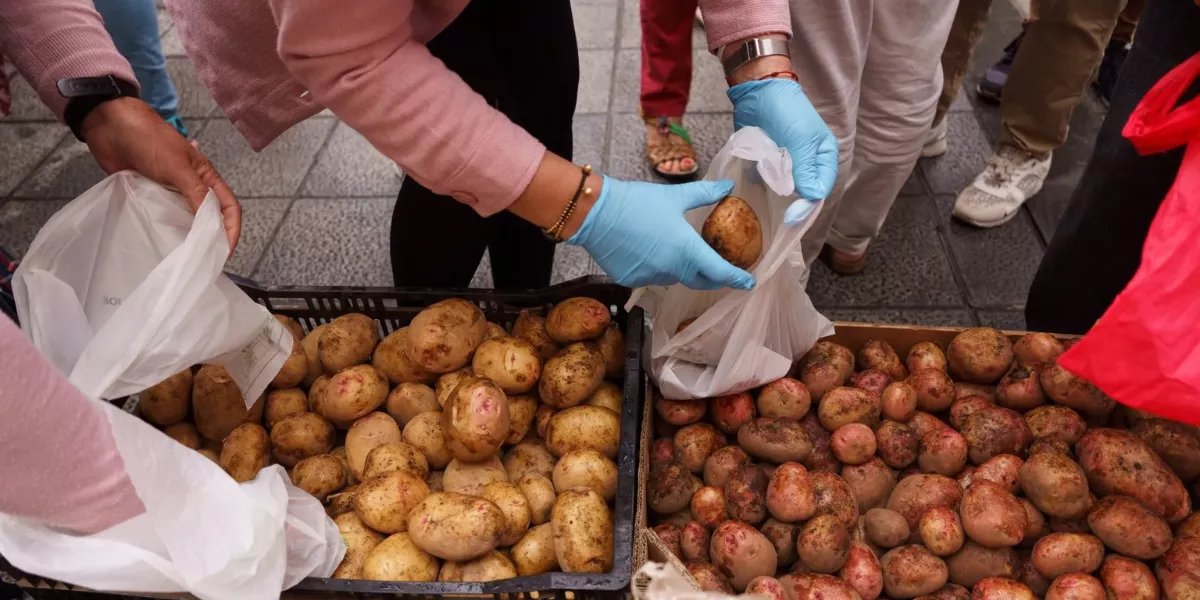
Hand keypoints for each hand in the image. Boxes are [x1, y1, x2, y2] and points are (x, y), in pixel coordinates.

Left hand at [82, 98, 240, 251]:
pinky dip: (163, 230)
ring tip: (182, 258)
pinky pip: (161, 217)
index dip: (231, 229)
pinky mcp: (149, 195)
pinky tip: (160, 243)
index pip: (228, 207)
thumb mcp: (178, 167)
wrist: (111, 125)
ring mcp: (169, 192)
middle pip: (209, 217)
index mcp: (205, 177)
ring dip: (186, 236)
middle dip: (211, 238)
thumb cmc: (149, 140)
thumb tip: (211, 225)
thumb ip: (196, 195)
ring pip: (185, 219)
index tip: (224, 252)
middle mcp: (191, 187)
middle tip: (204, 262)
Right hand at [567, 177, 755, 289]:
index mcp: (688, 251)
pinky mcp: (632, 280)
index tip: (748, 283)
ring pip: (674, 277)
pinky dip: (655, 267)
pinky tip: (646, 249)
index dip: (737, 278)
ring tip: (674, 249)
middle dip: (712, 277)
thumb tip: (728, 186)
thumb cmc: (638, 202)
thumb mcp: (675, 196)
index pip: (720, 272)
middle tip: (720, 271)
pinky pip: (651, 277)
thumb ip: (705, 194)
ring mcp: (651, 278)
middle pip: (699, 280)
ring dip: (680, 268)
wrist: (596, 213)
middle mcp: (672, 270)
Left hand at [727, 78, 837, 223]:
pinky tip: (754, 183)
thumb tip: (812, 198)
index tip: (790, 216)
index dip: (807, 205)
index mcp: (824, 157)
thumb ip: (805, 170)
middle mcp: (808, 164)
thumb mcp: (800, 140)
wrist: (758, 92)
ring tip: (765, 190)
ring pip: (783, 189)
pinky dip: (761, 183)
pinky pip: (767, 181)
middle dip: (789, 198)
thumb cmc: (785, 112)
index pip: (820, 190)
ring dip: (773, 190)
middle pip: (802, 193)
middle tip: (777, 206)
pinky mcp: (768, 162)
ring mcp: (787, 164)